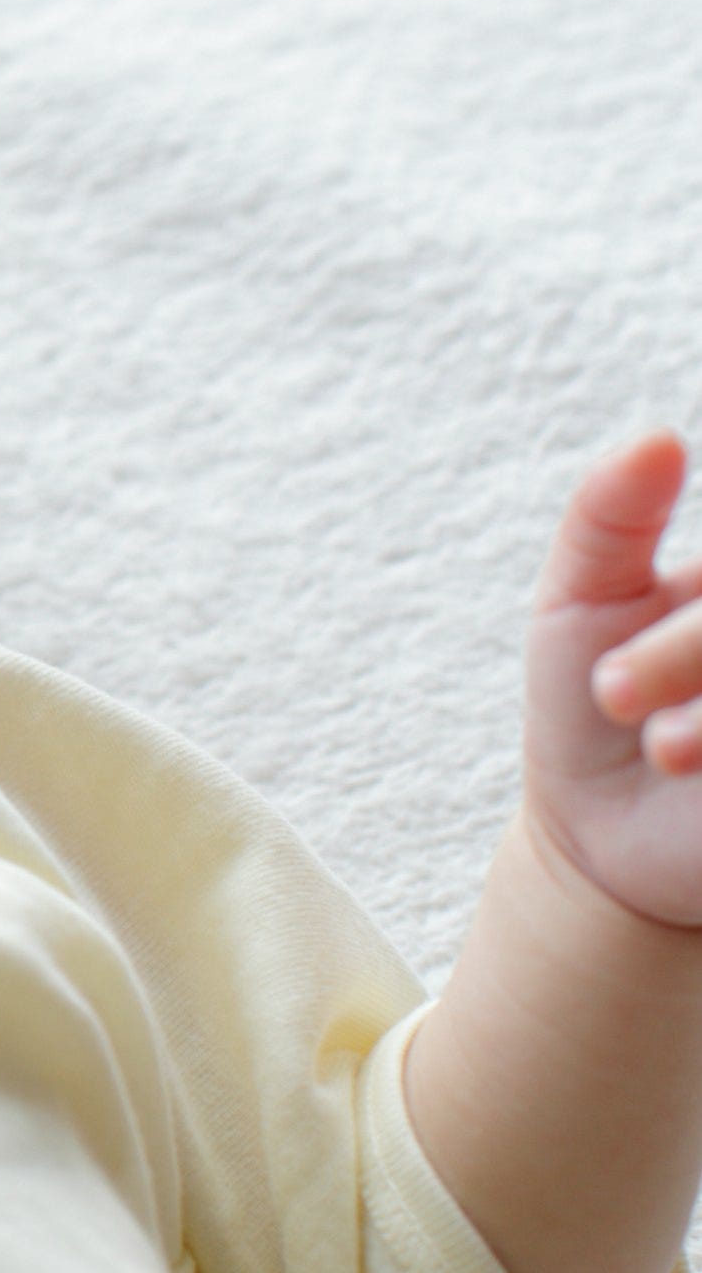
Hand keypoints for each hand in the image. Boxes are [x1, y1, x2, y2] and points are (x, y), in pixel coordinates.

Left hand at [524, 429, 701, 926]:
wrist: (601, 835)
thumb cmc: (589, 699)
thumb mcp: (581, 599)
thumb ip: (612, 515)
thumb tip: (658, 436)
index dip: (682, 627)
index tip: (614, 668)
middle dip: (686, 651)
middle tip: (609, 690)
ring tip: (659, 749)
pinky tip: (697, 779)